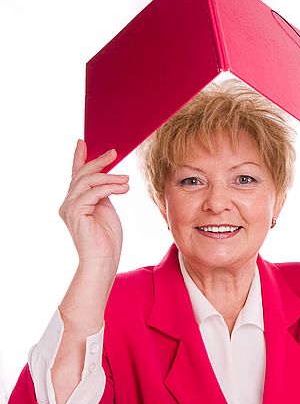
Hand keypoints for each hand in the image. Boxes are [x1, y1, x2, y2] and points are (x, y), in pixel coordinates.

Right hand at [58, 140, 129, 270]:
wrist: (103, 261)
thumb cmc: (107, 239)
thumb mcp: (106, 209)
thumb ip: (103, 194)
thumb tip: (110, 178)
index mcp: (75, 202)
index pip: (76, 175)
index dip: (79, 158)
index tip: (83, 142)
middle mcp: (68, 203)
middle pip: (82, 174)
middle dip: (98, 161)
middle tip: (114, 153)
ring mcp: (69, 208)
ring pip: (88, 181)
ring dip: (110, 177)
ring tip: (126, 180)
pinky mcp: (76, 213)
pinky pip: (93, 192)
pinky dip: (110, 187)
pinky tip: (124, 188)